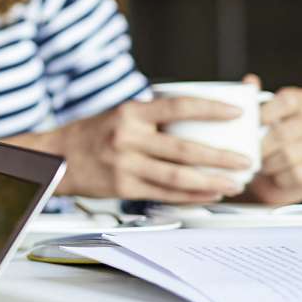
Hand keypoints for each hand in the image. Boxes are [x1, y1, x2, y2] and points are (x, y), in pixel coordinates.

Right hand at [43, 96, 253, 201]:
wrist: (55, 157)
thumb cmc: (92, 135)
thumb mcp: (120, 115)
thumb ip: (153, 117)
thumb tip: (199, 120)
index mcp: (130, 112)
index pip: (177, 106)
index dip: (210, 109)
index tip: (237, 113)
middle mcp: (127, 136)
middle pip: (183, 148)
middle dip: (220, 156)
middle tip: (245, 160)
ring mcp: (124, 164)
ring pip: (177, 176)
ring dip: (210, 181)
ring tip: (234, 183)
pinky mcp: (123, 187)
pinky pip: (164, 194)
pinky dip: (190, 196)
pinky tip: (208, 194)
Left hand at [237, 75, 301, 205]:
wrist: (271, 175)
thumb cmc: (261, 140)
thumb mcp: (254, 120)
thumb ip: (253, 100)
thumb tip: (250, 80)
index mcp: (300, 102)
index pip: (290, 100)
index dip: (270, 111)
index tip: (255, 123)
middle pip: (286, 132)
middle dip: (262, 145)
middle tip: (248, 152)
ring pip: (289, 154)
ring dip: (268, 162)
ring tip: (259, 164)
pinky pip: (297, 173)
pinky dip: (279, 176)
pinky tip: (274, 175)